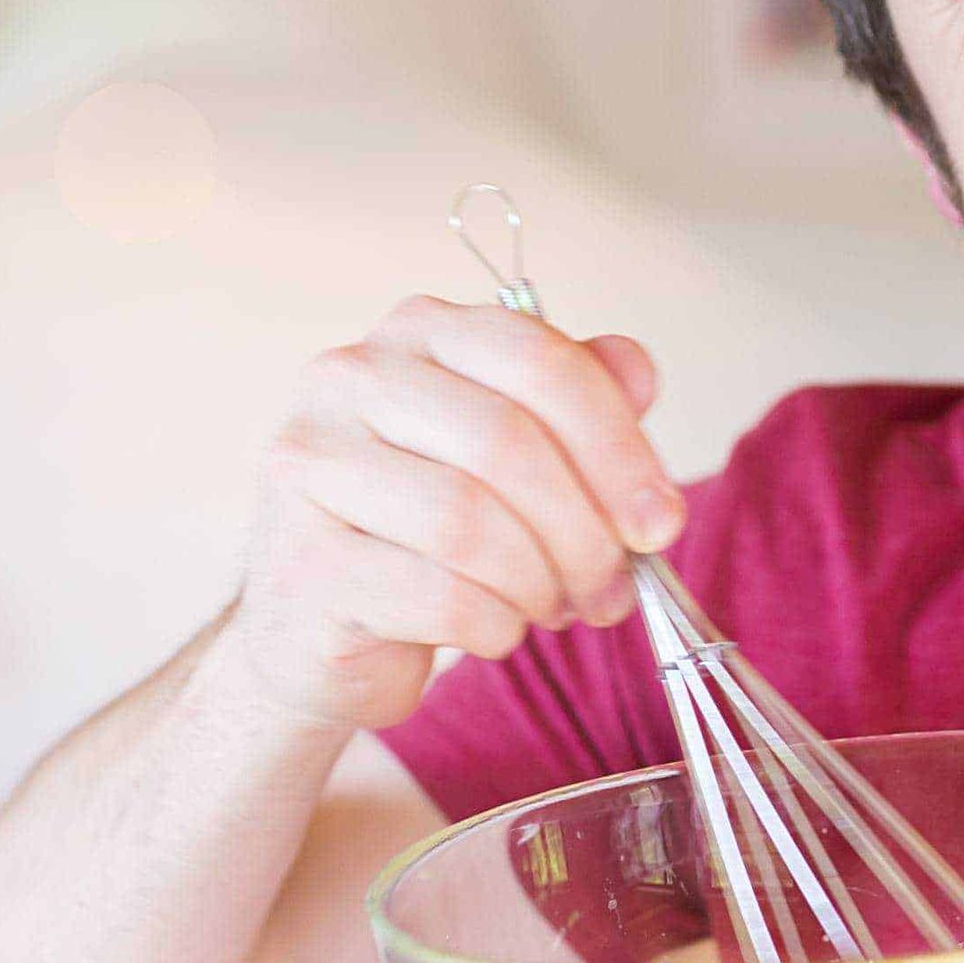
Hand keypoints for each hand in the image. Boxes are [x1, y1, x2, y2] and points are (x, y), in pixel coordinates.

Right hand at [208, 294, 683, 736]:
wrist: (318, 629)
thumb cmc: (424, 531)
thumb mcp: (511, 455)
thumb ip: (575, 402)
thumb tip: (639, 372)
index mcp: (416, 331)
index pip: (537, 359)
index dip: (617, 444)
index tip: (659, 522)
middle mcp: (349, 377)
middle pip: (508, 442)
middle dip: (585, 532)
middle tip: (612, 590)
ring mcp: (312, 465)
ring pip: (470, 522)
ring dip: (540, 583)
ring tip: (552, 609)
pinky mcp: (304, 560)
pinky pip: (438, 596)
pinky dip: (493, 627)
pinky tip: (495, 631)